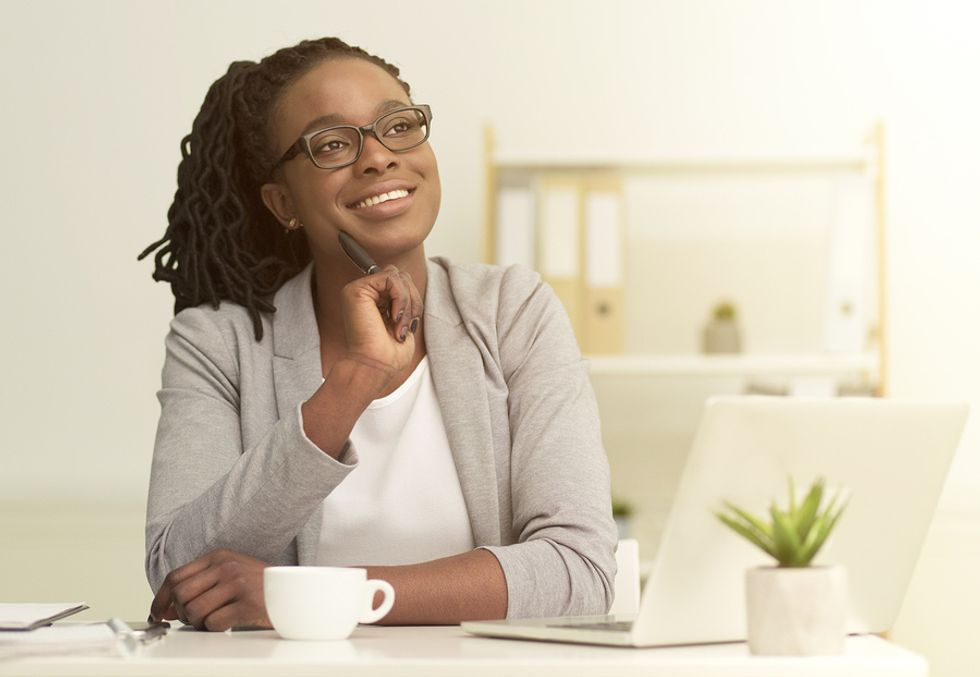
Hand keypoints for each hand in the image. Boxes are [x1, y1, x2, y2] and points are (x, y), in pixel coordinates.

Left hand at [149, 549, 269, 631]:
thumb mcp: (229, 572)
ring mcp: (237, 584)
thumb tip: (166, 607)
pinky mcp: (247, 604)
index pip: (176, 576)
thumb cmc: (258, 585)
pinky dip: (215, 629)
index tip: (157, 612)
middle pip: (181, 594)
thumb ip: (200, 583)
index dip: (161, 598)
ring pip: (194, 611)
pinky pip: (213, 624)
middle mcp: (226, 567)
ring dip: (198, 623)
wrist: (292, 590)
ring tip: (213, 619)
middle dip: (181, 612)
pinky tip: (227, 623)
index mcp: (219, 556)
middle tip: (191, 618)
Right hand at [340, 264, 422, 383]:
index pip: (401, 283)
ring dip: (407, 303)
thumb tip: (409, 284)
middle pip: (401, 276)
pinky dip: (401, 298)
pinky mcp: (356, 290)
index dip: (413, 301)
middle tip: (408, 327)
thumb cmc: (389, 354)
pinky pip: (391, 278)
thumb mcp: (403, 322)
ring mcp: (359, 290)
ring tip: (400, 327)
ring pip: (397, 275)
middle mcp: (364, 293)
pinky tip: (395, 319)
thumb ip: (404, 300)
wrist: (375, 367)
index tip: (412, 326)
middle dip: (413, 300)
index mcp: (374, 300)